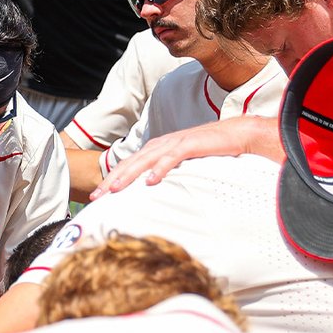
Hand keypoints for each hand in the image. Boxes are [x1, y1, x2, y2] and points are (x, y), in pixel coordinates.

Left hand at [90, 115, 279, 198]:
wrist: (236, 134)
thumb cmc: (210, 152)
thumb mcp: (183, 165)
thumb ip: (167, 173)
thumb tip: (152, 192)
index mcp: (156, 150)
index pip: (128, 166)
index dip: (111, 180)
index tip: (96, 197)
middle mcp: (161, 145)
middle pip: (130, 163)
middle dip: (112, 180)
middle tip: (96, 197)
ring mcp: (175, 143)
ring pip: (145, 160)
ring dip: (129, 175)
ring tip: (115, 189)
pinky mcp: (191, 144)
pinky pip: (172, 157)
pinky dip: (160, 168)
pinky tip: (150, 181)